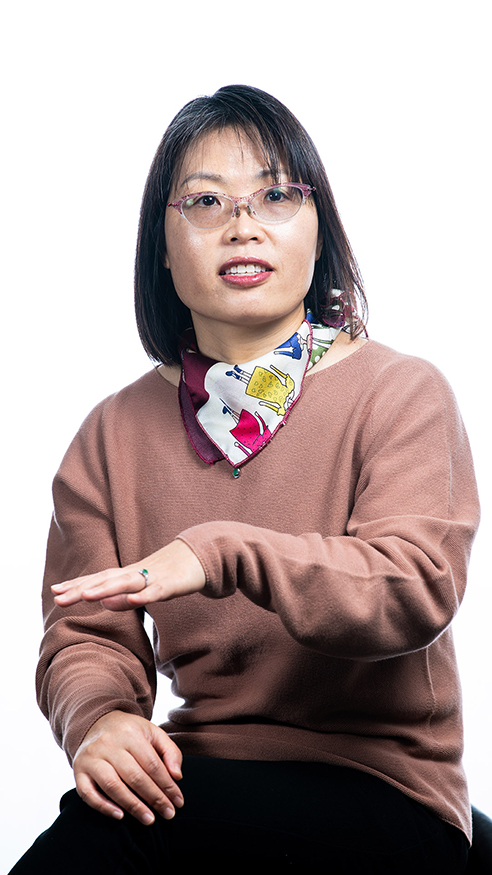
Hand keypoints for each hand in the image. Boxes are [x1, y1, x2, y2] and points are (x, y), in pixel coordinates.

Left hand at [51, 539, 205, 610]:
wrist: (201, 556)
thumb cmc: (169, 575)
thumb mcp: (144, 589)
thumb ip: (124, 598)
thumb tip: (104, 604)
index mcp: (128, 575)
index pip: (98, 579)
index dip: (78, 585)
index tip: (55, 592)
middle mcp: (137, 573)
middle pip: (106, 580)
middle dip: (82, 589)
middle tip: (59, 598)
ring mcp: (154, 577)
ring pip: (127, 583)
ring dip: (107, 589)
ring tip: (88, 597)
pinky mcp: (173, 584)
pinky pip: (157, 591)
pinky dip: (145, 595)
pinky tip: (133, 600)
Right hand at [73, 710, 183, 823]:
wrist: (97, 722)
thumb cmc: (130, 732)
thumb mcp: (153, 733)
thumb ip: (170, 751)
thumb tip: (177, 776)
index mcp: (130, 733)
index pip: (152, 764)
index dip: (167, 785)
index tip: (178, 801)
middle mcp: (108, 744)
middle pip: (134, 776)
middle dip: (154, 798)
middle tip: (168, 814)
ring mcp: (91, 757)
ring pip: (112, 786)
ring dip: (133, 806)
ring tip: (149, 819)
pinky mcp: (78, 771)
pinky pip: (88, 793)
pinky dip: (103, 806)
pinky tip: (120, 816)